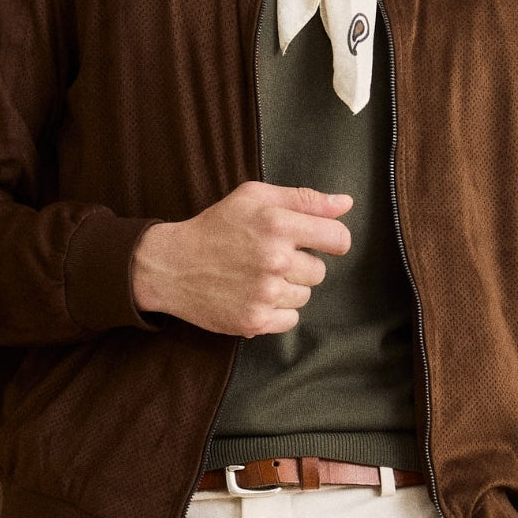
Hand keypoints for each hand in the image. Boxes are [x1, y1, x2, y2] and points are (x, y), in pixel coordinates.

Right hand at [132, 182, 352, 335]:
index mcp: (278, 223)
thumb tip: (346, 203)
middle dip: (301, 264)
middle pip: (320, 271)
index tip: (317, 241)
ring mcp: (264, 293)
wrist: (171, 265)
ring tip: (257, 275)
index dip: (332, 240)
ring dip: (288, 287)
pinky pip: (291, 320)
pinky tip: (254, 295)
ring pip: (305, 296)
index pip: (339, 239)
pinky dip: (277, 311)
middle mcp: (274, 259)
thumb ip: (304, 199)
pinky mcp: (254, 320)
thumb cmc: (216, 226)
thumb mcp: (255, 196)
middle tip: (269, 256)